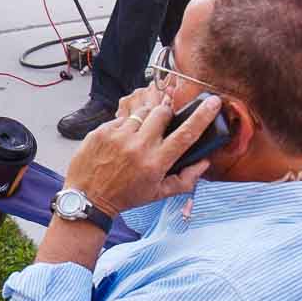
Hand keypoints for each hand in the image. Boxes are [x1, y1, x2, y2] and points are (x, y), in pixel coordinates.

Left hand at [65, 91, 219, 212]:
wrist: (88, 198)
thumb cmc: (126, 196)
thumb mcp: (159, 194)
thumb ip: (186, 179)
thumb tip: (204, 162)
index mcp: (156, 163)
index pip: (186, 134)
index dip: (202, 116)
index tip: (213, 102)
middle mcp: (138, 146)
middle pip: (163, 112)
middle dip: (167, 114)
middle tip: (163, 126)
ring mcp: (118, 136)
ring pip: (142, 112)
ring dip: (146, 119)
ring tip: (139, 136)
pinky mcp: (102, 131)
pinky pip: (122, 119)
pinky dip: (125, 127)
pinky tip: (120, 142)